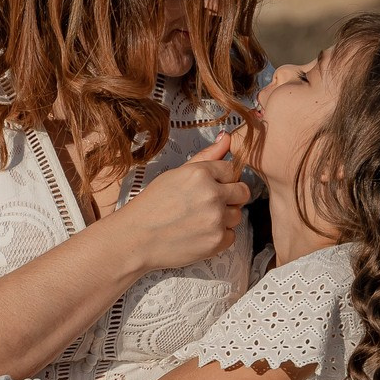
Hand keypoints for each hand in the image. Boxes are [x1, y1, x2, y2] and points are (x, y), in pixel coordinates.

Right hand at [108, 133, 247, 274]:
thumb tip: (228, 138)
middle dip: (231, 196)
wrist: (136, 238)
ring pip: (237, 214)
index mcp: (200, 173)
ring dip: (224, 217)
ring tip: (199, 220)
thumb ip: (206, 156)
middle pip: (243, 192)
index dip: (223, 179)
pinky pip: (231, 235)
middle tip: (210, 204)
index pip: (232, 170)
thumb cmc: (152, 205)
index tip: (210, 187)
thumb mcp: (176, 174)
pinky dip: (219, 236)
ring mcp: (216, 219)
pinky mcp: (217, 241)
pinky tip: (199, 233)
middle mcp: (212, 194)